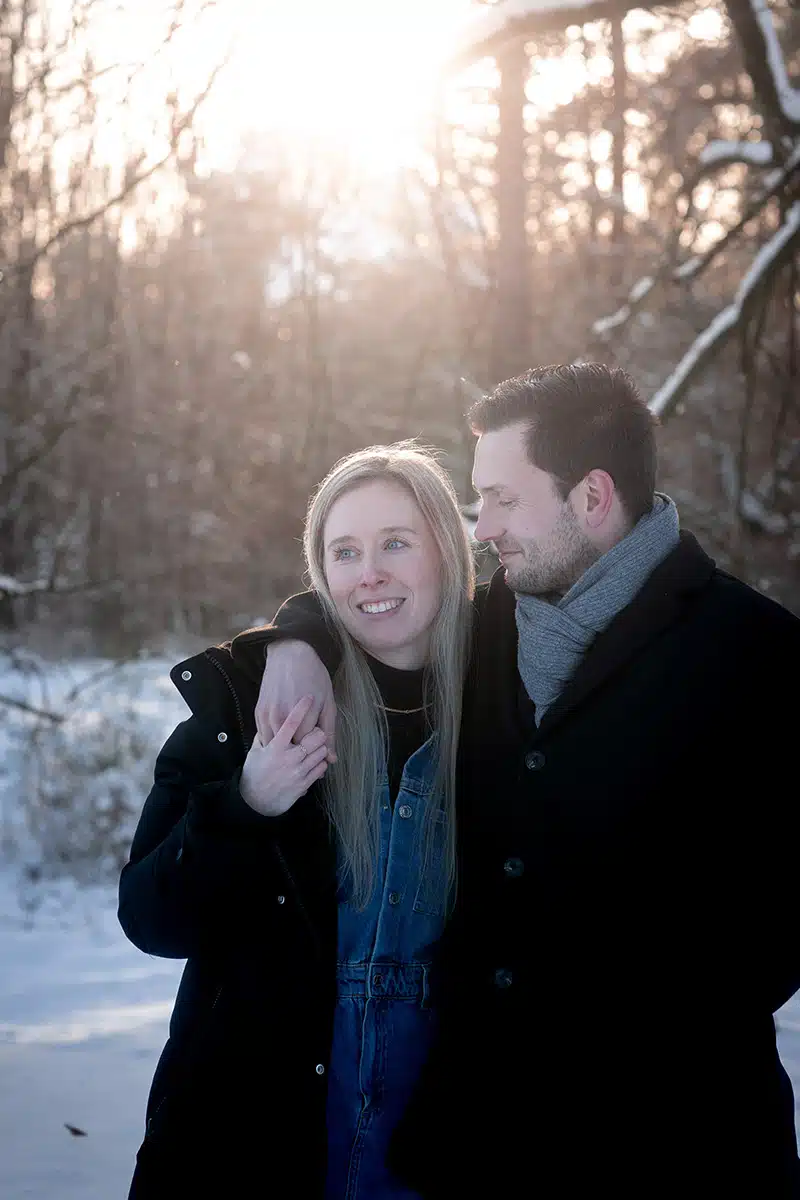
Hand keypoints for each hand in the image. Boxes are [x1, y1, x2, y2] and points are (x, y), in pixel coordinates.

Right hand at [240, 697, 328, 816]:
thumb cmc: (254, 773)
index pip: (291, 722)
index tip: (308, 697)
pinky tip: (313, 761)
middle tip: (315, 731)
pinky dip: (321, 762)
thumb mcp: (255, 752)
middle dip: (318, 732)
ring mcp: (298, 771)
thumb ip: (263, 735)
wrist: (256, 801)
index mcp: (275, 747)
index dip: (301, 708)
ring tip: (314, 747)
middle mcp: (288, 758)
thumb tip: (269, 720)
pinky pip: (321, 767)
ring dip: (320, 747)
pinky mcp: (304, 783)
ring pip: (322, 752)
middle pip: (315, 737)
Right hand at [256, 640, 337, 763]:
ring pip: (276, 745)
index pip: (308, 749)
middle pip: (291, 749)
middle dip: (299, 750)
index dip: (313, 748)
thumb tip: (332, 760)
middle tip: (305, 740)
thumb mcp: (328, 704)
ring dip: (284, 746)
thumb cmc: (314, 677)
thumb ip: (330, 733)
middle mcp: (284, 719)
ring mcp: (269, 716)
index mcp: (305, 718)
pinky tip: (281, 733)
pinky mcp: (258, 712)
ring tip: (293, 739)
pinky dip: (272, 738)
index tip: (316, 742)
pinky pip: (264, 735)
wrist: (289, 655)